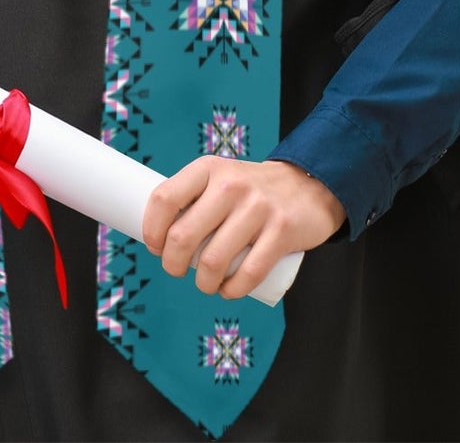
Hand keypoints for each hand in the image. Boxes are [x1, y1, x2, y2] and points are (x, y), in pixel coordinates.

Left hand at [141, 157, 345, 299]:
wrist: (307, 185)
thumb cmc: (250, 189)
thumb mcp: (219, 177)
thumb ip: (194, 197)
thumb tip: (160, 234)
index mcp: (208, 168)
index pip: (164, 198)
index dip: (151, 229)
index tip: (154, 246)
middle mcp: (230, 185)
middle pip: (183, 235)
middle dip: (171, 263)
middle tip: (175, 270)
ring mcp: (257, 208)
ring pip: (213, 260)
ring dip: (202, 283)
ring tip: (205, 284)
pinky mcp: (282, 232)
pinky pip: (248, 273)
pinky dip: (232, 291)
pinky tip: (227, 291)